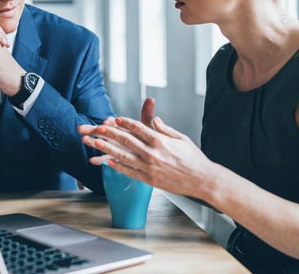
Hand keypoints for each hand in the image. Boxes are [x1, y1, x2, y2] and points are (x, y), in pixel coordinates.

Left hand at [77, 115, 216, 199]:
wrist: (202, 180)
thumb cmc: (193, 158)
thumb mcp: (181, 138)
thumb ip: (165, 129)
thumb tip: (155, 119)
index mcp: (160, 141)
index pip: (139, 128)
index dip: (126, 122)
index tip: (115, 118)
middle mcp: (152, 153)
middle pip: (127, 140)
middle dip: (111, 133)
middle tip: (98, 127)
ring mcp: (149, 167)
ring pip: (124, 156)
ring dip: (108, 149)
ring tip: (96, 143)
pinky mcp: (149, 179)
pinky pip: (130, 172)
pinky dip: (118, 167)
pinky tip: (108, 162)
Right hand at [84, 98, 156, 164]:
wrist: (150, 152)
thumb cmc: (148, 138)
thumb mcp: (147, 126)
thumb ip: (147, 114)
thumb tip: (151, 99)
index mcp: (122, 127)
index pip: (113, 123)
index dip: (110, 122)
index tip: (107, 121)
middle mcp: (116, 136)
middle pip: (102, 132)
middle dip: (92, 129)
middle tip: (81, 128)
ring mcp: (114, 147)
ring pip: (101, 144)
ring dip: (92, 142)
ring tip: (84, 140)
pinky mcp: (114, 157)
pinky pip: (105, 159)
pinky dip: (98, 160)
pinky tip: (92, 161)